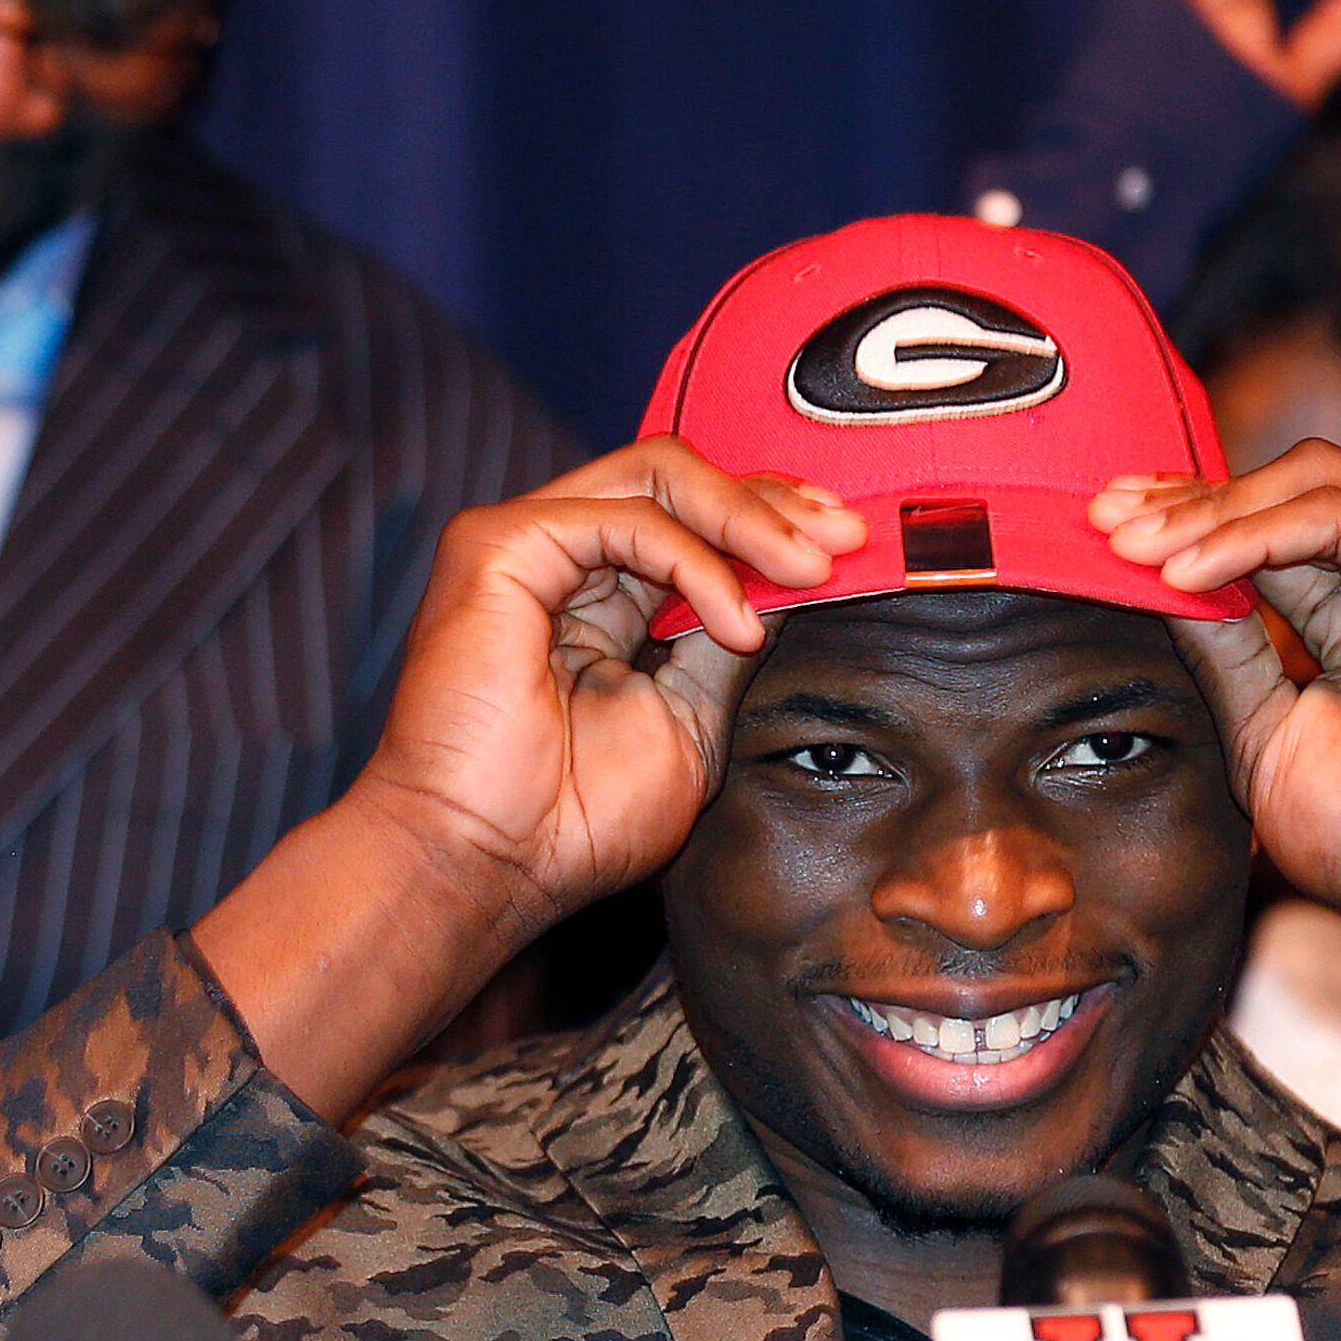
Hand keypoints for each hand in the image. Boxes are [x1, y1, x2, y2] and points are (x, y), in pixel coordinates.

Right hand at [196, 443, 862, 1111]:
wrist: (490, 866)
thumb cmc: (572, 820)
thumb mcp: (690, 718)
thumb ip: (727, 641)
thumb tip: (796, 582)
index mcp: (595, 594)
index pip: (691, 515)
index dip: (771, 519)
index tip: (849, 549)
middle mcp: (557, 556)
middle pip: (679, 476)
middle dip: (774, 501)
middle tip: (845, 540)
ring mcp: (523, 543)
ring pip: (657, 474)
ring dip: (749, 519)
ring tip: (808, 572)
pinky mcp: (496, 546)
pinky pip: (627, 518)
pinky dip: (698, 564)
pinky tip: (734, 624)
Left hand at [1093, 443, 1340, 962]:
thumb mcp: (1265, 734)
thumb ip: (1225, 654)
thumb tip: (1156, 586)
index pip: (1268, 536)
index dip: (1189, 523)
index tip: (1104, 532)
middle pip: (1286, 490)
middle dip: (1188, 498)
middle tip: (1105, 515)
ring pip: (1311, 485)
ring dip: (1212, 511)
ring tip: (1139, 546)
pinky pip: (1337, 517)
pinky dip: (1254, 535)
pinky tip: (1192, 570)